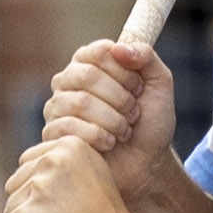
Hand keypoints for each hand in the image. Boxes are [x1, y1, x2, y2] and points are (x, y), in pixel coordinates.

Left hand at [1, 129, 134, 212]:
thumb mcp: (94, 174)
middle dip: (29, 204)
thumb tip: (31, 166)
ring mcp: (36, 189)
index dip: (39, 188)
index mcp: (69, 145)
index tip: (59, 204)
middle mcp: (50, 161)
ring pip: (11, 208)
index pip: (28, 163)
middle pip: (15, 184)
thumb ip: (65, 163)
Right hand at [41, 39, 180, 212]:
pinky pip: (68, 127)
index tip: (139, 88)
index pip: (100, 51)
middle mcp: (69, 80)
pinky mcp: (53, 134)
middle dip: (120, 98)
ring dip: (113, 120)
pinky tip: (109, 143)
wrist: (145, 164)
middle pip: (87, 76)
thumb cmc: (150, 123)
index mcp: (91, 62)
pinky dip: (98, 136)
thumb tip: (118, 49)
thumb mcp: (160, 84)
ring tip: (125, 131)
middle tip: (134, 113)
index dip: (124, 72)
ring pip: (79, 103)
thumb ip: (145, 57)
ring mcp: (57, 107)